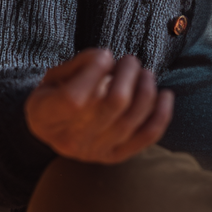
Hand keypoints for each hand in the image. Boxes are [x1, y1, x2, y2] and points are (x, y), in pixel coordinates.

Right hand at [25, 48, 173, 162]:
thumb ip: (78, 64)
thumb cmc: (56, 92)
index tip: (104, 55)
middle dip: (129, 72)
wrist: (52, 127)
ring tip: (143, 73)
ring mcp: (94, 152)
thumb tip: (108, 59)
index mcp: (46, 117)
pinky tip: (165, 95)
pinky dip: (162, 114)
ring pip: (133, 118)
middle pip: (114, 103)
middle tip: (129, 60)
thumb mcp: (52, 75)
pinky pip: (146, 137)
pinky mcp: (114, 156)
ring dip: (146, 87)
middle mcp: (70, 140)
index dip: (95, 71)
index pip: (74, 98)